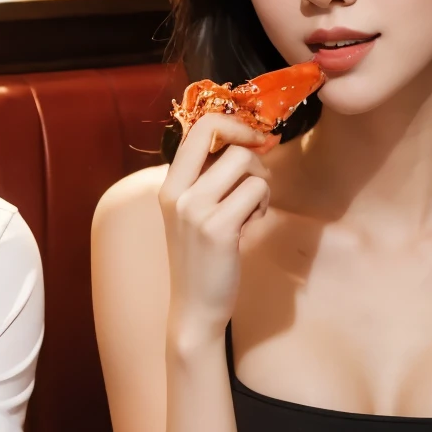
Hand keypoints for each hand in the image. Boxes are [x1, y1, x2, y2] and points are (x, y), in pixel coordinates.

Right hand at [157, 112, 273, 346]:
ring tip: (252, 209)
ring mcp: (195, 210)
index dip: (232, 124)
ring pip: (247, 165)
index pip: (199, 127)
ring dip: (261, 183)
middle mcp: (177, 193)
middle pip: (229, 143)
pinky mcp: (218, 228)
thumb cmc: (201, 258)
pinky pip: (257, 191)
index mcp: (169, 185)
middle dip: (254, 156)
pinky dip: (262, 205)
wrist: (195, 307)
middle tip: (257, 178)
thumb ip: (209, 178)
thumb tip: (248, 141)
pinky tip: (252, 223)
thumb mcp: (193, 213)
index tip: (251, 138)